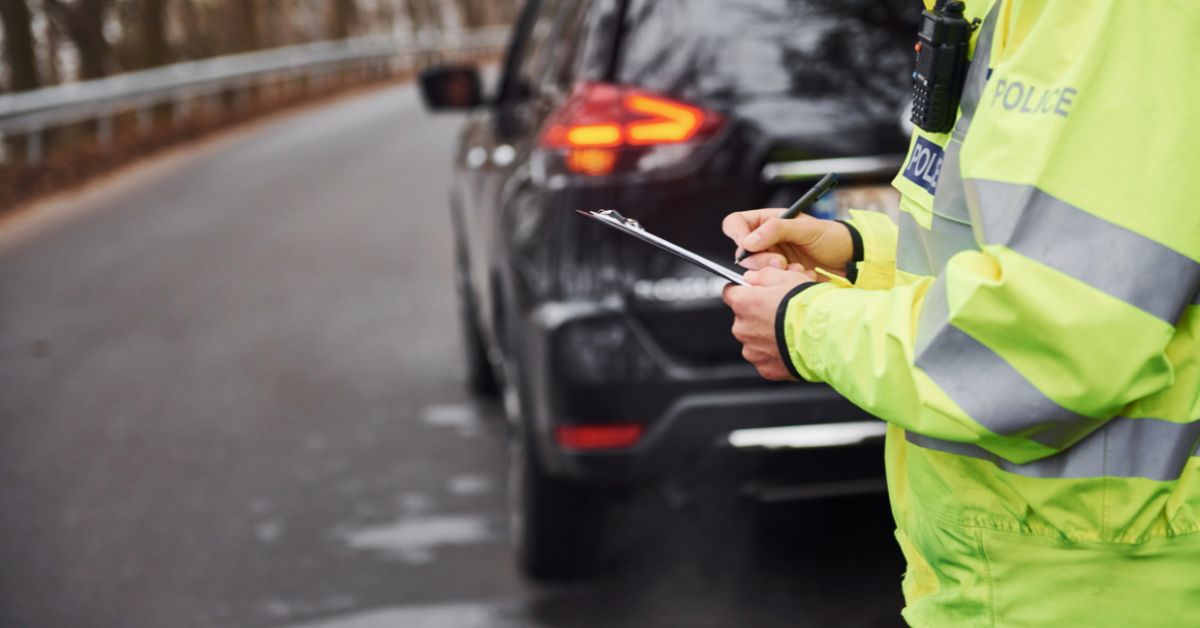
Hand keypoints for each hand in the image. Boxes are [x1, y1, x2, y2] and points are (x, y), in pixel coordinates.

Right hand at [722, 209, 853, 274]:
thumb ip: (776, 230)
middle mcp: (766, 241)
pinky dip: (781, 282)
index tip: (747, 245)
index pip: (736, 224)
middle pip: (742, 252)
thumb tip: (748, 241)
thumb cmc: (832, 237)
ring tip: (793, 269)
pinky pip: (768, 283)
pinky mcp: (778, 278)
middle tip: (780, 262)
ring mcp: (771, 260)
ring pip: (753, 270)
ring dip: (771, 272)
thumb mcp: (806, 228)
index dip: (736, 234)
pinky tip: (799, 275)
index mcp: (768, 222)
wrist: (850, 261)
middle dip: (759, 259)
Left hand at [722, 267, 814, 380]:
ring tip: (790, 332)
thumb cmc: (807, 306)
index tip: (753, 291)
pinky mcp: (764, 368)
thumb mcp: (786, 278)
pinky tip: (792, 347)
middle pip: (744, 318)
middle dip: (758, 315)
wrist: (824, 336)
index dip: (744, 291)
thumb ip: (762, 276)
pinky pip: (766, 358)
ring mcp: (752, 350)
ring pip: (754, 340)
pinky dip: (775, 354)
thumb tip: (750, 278)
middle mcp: (742, 328)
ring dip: (766, 336)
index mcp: (744, 303)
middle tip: (781, 314)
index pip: (730, 292)